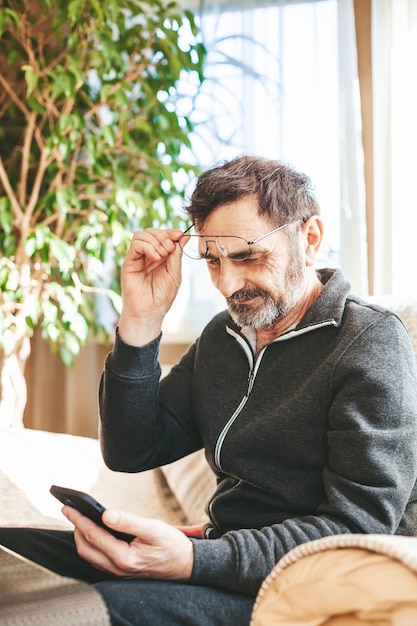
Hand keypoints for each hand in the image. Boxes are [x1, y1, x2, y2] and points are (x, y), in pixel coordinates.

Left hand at [62, 506, 193, 580]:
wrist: (186, 565)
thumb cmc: (172, 546)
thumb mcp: (154, 529)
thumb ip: (129, 522)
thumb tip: (106, 514)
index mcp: (125, 558)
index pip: (94, 536)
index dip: (79, 519)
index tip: (69, 507)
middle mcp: (118, 568)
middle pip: (85, 548)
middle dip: (75, 528)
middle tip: (70, 510)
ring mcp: (118, 572)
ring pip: (89, 555)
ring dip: (81, 537)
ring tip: (78, 519)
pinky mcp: (120, 571)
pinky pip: (98, 559)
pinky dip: (90, 544)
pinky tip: (93, 532)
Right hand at [119, 228, 184, 345]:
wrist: (149, 312)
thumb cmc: (162, 297)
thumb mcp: (175, 274)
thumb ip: (177, 254)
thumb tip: (184, 235)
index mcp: (162, 257)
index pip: (165, 235)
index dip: (172, 232)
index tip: (180, 235)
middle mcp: (149, 255)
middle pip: (153, 231)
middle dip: (164, 236)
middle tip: (170, 249)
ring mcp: (139, 257)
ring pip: (143, 234)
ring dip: (156, 241)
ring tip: (162, 255)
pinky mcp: (129, 261)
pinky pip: (136, 243)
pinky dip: (147, 246)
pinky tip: (155, 257)